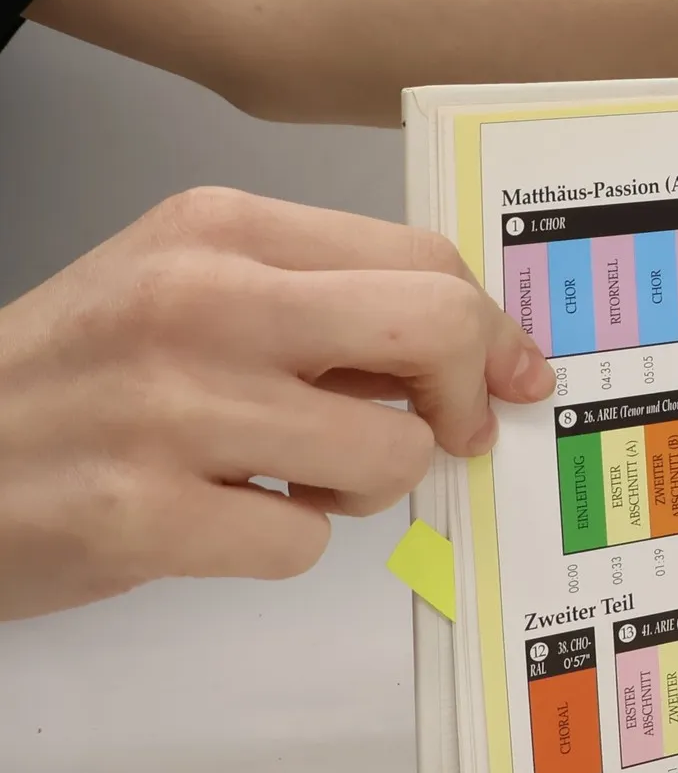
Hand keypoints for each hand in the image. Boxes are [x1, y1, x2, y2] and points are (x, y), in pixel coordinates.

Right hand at [0, 186, 552, 620]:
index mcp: (219, 229)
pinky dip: (284, 543)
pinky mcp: (142, 514)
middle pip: (433, 326)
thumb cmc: (75, 378)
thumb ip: (318, 302)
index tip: (507, 373)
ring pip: (388, 453)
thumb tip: (471, 351)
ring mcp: (171, 407)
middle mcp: (201, 300)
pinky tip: (224, 516)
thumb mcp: (183, 289)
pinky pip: (304, 543)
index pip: (421, 257)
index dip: (486, 326)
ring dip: (362, 485)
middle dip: (465, 392)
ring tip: (292, 477)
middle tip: (448, 432)